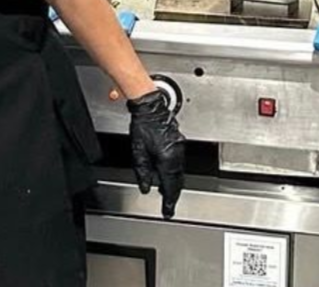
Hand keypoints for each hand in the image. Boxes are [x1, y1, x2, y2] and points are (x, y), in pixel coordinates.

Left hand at [127, 89, 184, 217]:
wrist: (151, 107)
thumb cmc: (143, 125)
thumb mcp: (138, 150)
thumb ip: (142, 171)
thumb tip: (145, 187)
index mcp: (167, 159)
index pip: (169, 186)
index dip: (169, 201)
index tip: (167, 211)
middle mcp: (176, 155)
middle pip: (176, 181)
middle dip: (172, 194)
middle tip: (168, 206)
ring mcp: (180, 149)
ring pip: (179, 173)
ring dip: (174, 184)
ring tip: (168, 194)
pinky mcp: (179, 144)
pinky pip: (179, 164)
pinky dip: (175, 173)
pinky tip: (169, 176)